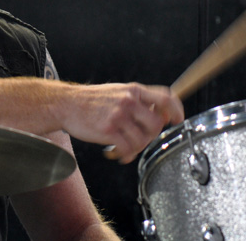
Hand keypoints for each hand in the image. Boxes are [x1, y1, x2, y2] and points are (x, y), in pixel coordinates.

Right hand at [53, 82, 183, 163]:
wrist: (67, 104)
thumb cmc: (93, 100)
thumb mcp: (118, 91)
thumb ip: (138, 100)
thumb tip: (160, 113)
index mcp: (134, 90)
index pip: (165, 97)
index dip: (176, 110)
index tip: (177, 120)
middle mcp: (128, 101)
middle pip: (156, 123)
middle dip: (152, 135)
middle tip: (141, 138)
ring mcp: (119, 115)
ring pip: (143, 139)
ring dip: (137, 148)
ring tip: (126, 148)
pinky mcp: (109, 130)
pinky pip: (127, 149)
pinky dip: (125, 155)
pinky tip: (118, 153)